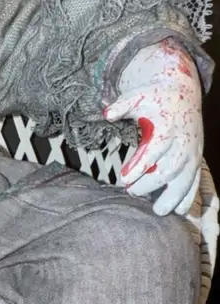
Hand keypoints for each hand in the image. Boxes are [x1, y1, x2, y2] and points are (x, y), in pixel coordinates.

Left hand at [103, 39, 202, 215]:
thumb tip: (107, 113)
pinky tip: (180, 211)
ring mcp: (192, 151)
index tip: (124, 178)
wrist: (182, 91)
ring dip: (174, 196)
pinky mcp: (196, 157)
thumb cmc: (154, 97)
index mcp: (167, 126)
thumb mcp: (137, 95)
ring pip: (187, 177)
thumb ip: (122, 105)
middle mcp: (182, 140)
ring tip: (159, 211)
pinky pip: (196, 179)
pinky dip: (189, 196)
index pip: (155, 148)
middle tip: (131, 191)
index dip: (141, 165)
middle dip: (150, 183)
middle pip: (170, 167)